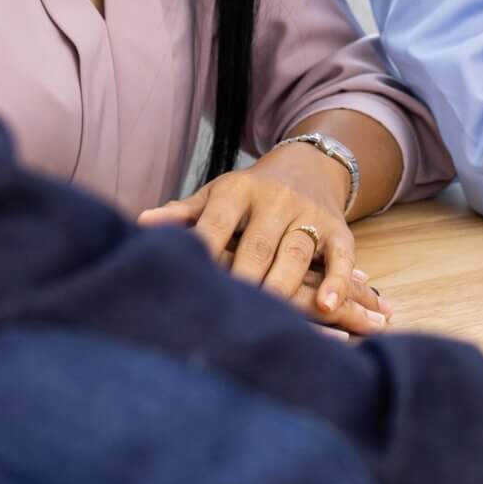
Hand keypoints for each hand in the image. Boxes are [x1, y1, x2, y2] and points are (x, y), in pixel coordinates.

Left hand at [138, 146, 392, 334]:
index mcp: (237, 191)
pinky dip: (338, 281)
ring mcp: (308, 214)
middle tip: (229, 315)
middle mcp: (274, 200)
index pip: (217, 222)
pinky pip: (341, 256)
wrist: (308, 165)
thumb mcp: (216, 196)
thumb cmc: (247, 194)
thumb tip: (141, 222)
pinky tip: (327, 307)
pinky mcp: (339, 230)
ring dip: (286, 284)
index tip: (190, 281)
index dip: (204, 249)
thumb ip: (183, 213)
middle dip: (245, 277)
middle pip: (258, 244)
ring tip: (274, 318)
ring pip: (297, 252)